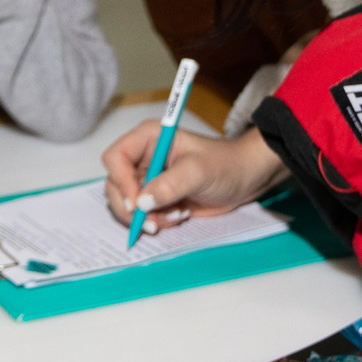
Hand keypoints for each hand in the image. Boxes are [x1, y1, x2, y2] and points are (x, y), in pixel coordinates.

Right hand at [101, 123, 288, 230]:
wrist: (246, 179)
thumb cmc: (225, 165)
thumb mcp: (198, 172)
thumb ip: (169, 185)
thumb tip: (141, 203)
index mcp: (147, 139)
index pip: (115, 158)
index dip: (120, 181)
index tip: (137, 203)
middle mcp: (142, 158)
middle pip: (115, 185)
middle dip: (132, 208)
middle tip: (154, 223)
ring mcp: (148, 179)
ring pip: (127, 204)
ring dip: (147, 217)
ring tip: (177, 216)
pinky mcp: (157, 198)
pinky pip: (143, 215)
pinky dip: (157, 221)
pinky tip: (180, 216)